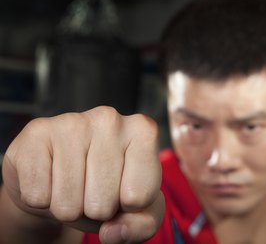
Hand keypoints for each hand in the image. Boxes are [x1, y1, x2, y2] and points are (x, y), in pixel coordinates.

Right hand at [2, 106, 163, 243]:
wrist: (63, 174)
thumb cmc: (108, 188)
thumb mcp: (139, 209)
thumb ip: (143, 224)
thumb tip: (114, 231)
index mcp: (143, 132)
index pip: (140, 197)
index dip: (129, 208)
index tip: (124, 191)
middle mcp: (110, 119)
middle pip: (103, 203)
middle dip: (97, 210)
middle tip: (92, 191)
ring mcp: (72, 122)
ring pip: (68, 204)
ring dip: (69, 208)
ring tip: (73, 187)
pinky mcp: (36, 133)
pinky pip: (38, 196)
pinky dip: (42, 201)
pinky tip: (50, 179)